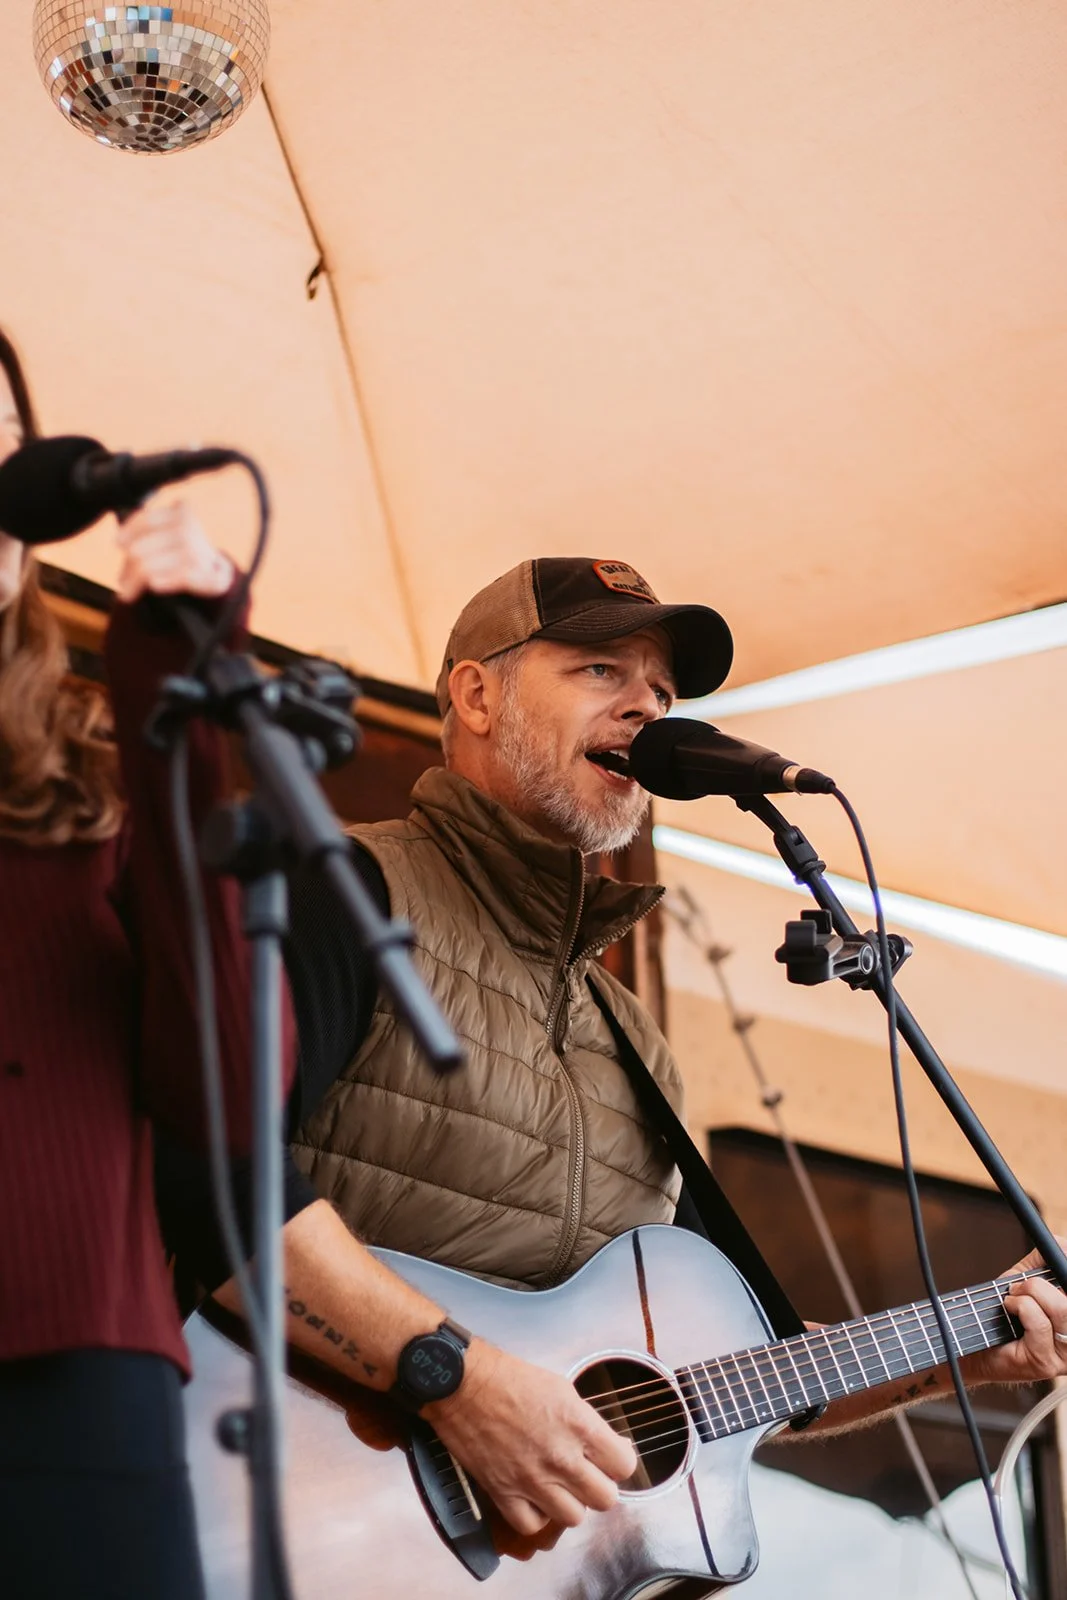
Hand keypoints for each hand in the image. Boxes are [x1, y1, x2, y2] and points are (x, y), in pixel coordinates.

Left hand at [115, 500, 233, 602]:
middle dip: (127, 567)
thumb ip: (147, 529)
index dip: (128, 532)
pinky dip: (153, 585)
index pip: (145, 520)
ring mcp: (193, 550)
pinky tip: (153, 587)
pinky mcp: (196, 572)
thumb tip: (119, 541)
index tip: (118, 543)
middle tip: (123, 579)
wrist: (216, 572)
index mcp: (182, 510)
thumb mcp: (170, 531)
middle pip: (139, 548)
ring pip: (145, 567)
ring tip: (128, 591)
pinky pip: (160, 580)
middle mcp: (188, 527)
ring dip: (133, 582)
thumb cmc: (183, 550)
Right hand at [424, 1339, 636, 1536]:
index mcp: (578, 1424)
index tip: (609, 1459)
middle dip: (598, 1486)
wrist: (463, 1384)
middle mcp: (561, 1457)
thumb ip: (584, 1422)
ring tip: (558, 1487)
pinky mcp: (504, 1493)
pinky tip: (532, 1498)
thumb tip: (602, 1444)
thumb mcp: (560, 1388)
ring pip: (574, 1517)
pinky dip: (535, 1516)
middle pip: (605, 1498)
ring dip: (569, 1503)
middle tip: (585, 1474)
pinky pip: (532, 1525)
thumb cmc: (508, 1378)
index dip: (619, 1462)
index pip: (624, 1465)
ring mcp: (532, 1479)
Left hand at [962, 1240, 1066, 1385]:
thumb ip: (1043, 1261)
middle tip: (1022, 1285)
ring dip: (1030, 1293)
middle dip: (1043, 1284)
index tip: (1059, 1256)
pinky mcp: (1045, 1364)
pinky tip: (1009, 1308)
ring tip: (1014, 1297)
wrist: (975, 1346)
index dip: (1065, 1265)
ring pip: (1061, 1308)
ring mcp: (1065, 1357)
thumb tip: (1060, 1242)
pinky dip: (1020, 1306)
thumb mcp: (1026, 1280)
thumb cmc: (1002, 1314)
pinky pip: (1039, 1323)